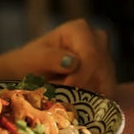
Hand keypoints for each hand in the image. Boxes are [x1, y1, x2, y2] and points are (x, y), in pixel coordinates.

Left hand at [0, 19, 115, 94]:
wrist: (26, 74)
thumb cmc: (27, 63)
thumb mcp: (32, 59)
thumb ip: (50, 58)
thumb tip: (72, 62)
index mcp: (80, 30)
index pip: (92, 54)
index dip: (82, 75)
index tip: (66, 89)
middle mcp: (97, 40)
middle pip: (104, 69)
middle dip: (86, 87)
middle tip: (64, 98)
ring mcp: (104, 58)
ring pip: (108, 82)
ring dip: (88, 96)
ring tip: (66, 98)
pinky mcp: (105, 76)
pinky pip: (107, 91)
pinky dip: (93, 101)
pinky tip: (78, 104)